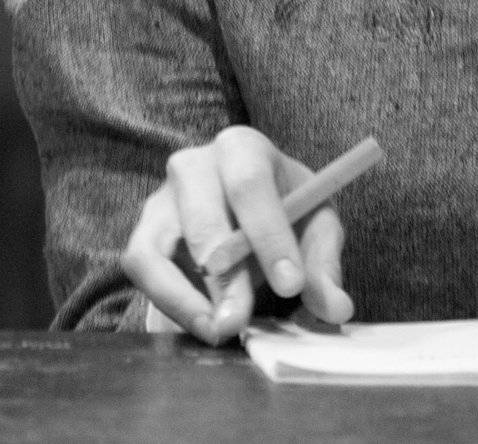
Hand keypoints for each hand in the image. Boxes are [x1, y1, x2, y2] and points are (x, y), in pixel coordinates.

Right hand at [122, 126, 352, 345]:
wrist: (248, 207)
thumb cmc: (285, 209)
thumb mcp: (315, 225)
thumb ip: (323, 263)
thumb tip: (336, 308)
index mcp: (242, 147)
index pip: (250, 183)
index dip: (269, 235)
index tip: (291, 284)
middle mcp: (193, 166)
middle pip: (200, 216)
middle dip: (223, 276)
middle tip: (242, 321)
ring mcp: (160, 201)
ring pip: (153, 249)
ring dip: (183, 298)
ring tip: (219, 331)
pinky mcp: (143, 237)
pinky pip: (141, 273)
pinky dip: (167, 304)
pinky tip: (202, 324)